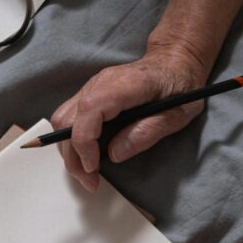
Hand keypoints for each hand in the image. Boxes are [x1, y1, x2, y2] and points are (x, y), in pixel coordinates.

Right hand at [51, 46, 205, 192]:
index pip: (90, 109)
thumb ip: (149, 132)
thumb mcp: (179, 113)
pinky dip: (71, 141)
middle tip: (90, 181)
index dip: (84, 141)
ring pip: (62, 120)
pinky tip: (87, 156)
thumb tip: (114, 154)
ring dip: (69, 151)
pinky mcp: (88, 94)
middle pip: (68, 119)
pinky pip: (69, 118)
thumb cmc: (180, 85)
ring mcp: (91, 86)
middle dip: (73, 156)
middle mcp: (101, 82)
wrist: (174, 61)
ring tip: (87, 173)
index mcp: (126, 84)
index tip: (93, 167)